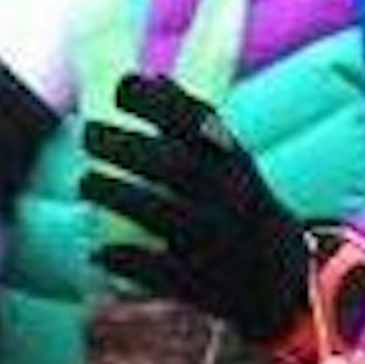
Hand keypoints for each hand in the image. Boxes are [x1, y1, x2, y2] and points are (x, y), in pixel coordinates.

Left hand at [75, 71, 318, 347]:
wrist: (279, 276)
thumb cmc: (238, 204)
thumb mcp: (228, 160)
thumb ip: (191, 124)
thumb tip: (151, 79)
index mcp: (234, 161)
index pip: (197, 121)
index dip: (156, 101)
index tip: (120, 88)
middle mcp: (227, 196)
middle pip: (172, 165)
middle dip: (124, 146)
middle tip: (88, 134)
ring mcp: (214, 241)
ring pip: (159, 213)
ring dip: (114, 193)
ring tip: (85, 182)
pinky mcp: (200, 284)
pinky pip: (156, 269)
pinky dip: (123, 260)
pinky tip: (97, 253)